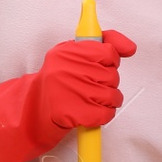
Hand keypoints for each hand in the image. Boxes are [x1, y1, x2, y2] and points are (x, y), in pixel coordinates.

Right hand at [0, 28, 136, 161]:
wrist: (32, 112)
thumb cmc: (57, 83)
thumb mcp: (71, 56)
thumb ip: (101, 45)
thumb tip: (130, 47)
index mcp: (67, 51)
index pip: (107, 51)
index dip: (110, 61)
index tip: (102, 66)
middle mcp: (66, 69)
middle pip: (112, 75)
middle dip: (107, 83)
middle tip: (90, 86)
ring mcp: (69, 91)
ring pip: (112, 95)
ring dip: (107, 101)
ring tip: (91, 100)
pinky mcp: (73, 113)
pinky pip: (106, 113)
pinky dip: (103, 116)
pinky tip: (91, 112)